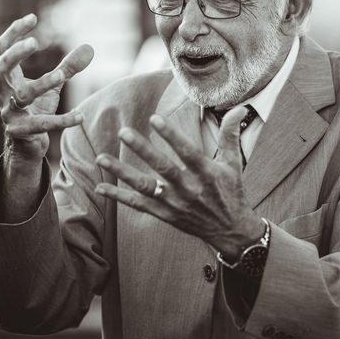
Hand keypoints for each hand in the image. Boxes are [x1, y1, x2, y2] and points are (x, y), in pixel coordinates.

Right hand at [0, 13, 93, 161]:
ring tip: (62, 75)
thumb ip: (68, 67)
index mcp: (7, 78)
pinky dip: (62, 120)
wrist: (26, 146)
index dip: (14, 32)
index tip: (33, 17)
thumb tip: (89, 48)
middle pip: (0, 68)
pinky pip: (41, 125)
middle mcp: (3, 93)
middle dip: (15, 54)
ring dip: (42, 83)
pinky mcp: (21, 133)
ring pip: (22, 96)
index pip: (2, 49)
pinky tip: (80, 116)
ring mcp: (9, 113)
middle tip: (34, 42)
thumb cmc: (36, 109)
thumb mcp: (52, 86)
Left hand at [94, 107, 263, 259]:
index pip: (186, 152)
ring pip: (145, 187)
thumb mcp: (233, 163)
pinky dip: (119, 196)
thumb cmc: (231, 192)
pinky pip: (139, 205)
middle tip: (123, 132)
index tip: (154, 118)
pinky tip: (101, 186)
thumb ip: (230, 134)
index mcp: (206, 173)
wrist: (231, 230)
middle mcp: (189, 189)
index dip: (171, 135)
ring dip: (122, 173)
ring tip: (101, 158)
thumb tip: (238, 108)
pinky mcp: (165, 215)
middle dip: (142, 150)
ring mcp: (175, 204)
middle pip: (163, 167)